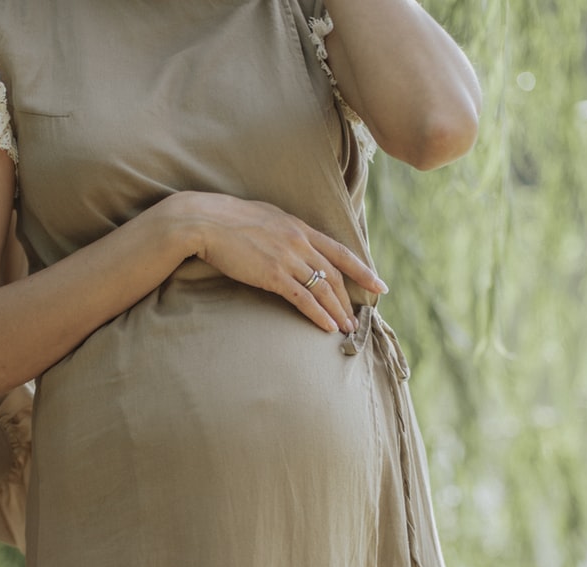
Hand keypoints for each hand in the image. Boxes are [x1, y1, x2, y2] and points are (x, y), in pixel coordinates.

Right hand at [173, 191, 387, 334]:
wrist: (207, 221)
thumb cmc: (229, 220)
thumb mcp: (267, 217)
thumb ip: (284, 230)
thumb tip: (291, 240)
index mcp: (300, 228)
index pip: (340, 251)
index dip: (362, 270)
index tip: (378, 284)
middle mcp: (300, 242)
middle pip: (334, 275)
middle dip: (349, 299)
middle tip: (357, 318)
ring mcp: (288, 258)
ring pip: (323, 289)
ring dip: (337, 311)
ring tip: (346, 328)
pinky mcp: (273, 275)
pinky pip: (303, 299)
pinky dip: (318, 315)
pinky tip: (327, 327)